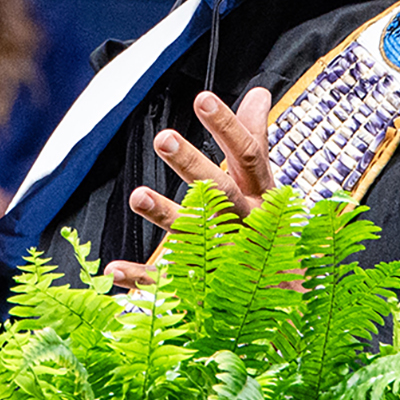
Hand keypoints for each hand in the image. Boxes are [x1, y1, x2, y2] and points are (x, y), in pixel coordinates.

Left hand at [106, 86, 273, 290]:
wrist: (285, 306)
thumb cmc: (270, 235)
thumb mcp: (265, 186)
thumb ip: (256, 140)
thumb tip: (259, 93)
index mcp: (261, 198)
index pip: (247, 156)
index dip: (227, 127)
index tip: (202, 99)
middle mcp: (245, 225)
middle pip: (220, 191)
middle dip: (192, 165)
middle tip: (163, 138)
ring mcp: (226, 259)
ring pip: (196, 234)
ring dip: (166, 214)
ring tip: (137, 196)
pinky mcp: (205, 290)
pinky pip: (170, 283)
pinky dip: (141, 278)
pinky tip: (114, 269)